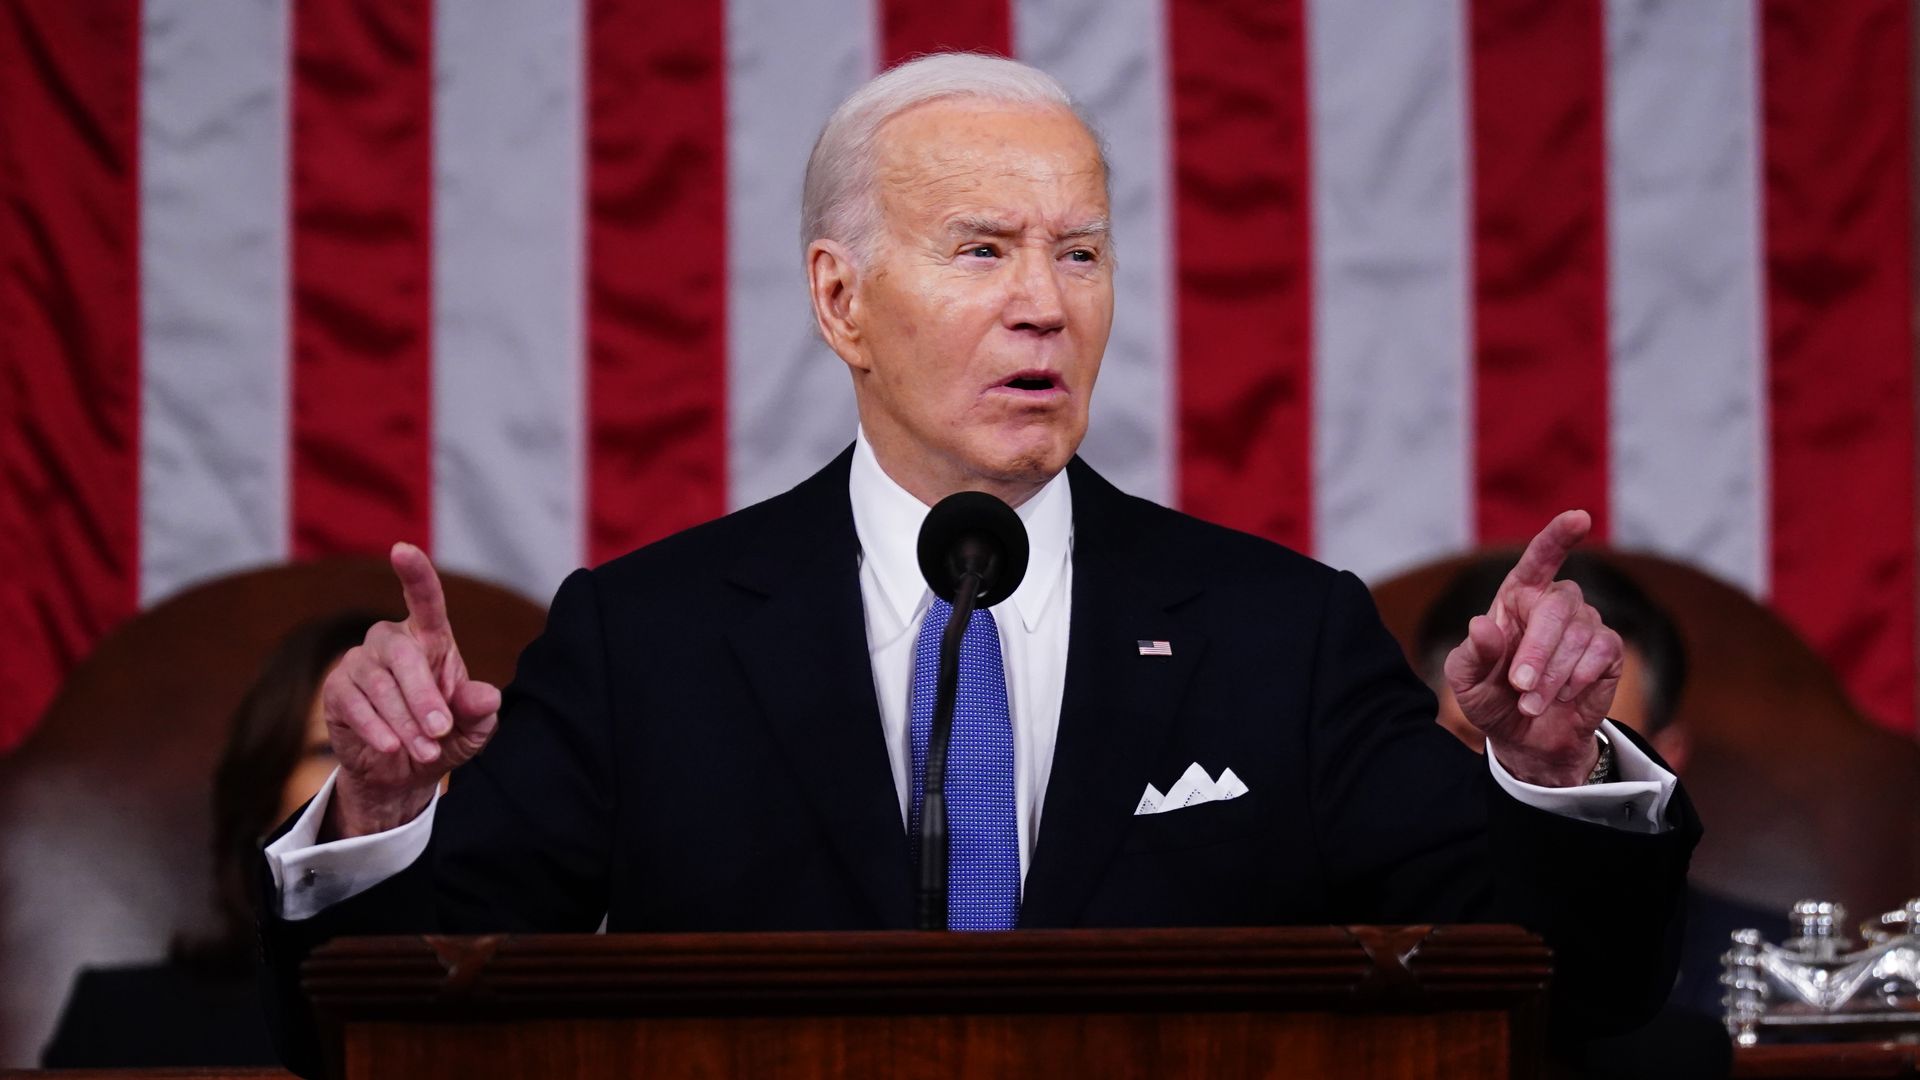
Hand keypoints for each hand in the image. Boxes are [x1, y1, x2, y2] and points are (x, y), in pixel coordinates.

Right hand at [319, 543, 501, 837]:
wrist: (402, 770)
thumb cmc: (442, 736)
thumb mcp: (471, 728)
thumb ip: (479, 711)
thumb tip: (488, 696)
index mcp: (430, 637)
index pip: (424, 599)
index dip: (415, 573)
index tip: (402, 550)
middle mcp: (390, 640)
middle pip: (404, 656)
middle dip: (424, 697)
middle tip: (440, 732)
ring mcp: (360, 662)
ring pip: (381, 686)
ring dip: (405, 722)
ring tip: (425, 751)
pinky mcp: (337, 689)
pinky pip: (356, 705)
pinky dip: (377, 729)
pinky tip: (391, 747)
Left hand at [1442, 511, 1620, 785]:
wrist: (1526, 738)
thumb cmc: (1492, 698)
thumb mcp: (1468, 682)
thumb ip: (1472, 655)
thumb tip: (1481, 624)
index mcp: (1517, 597)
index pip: (1540, 558)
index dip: (1559, 536)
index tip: (1580, 518)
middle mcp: (1554, 603)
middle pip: (1556, 606)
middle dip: (1537, 650)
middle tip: (1521, 686)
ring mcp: (1585, 624)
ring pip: (1579, 634)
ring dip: (1553, 675)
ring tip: (1533, 703)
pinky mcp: (1608, 651)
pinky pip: (1602, 652)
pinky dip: (1579, 677)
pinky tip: (1565, 695)